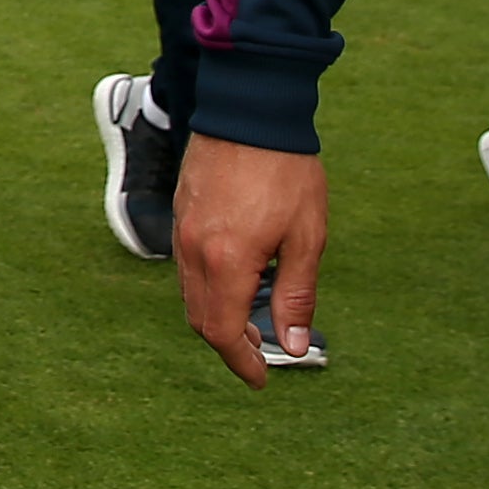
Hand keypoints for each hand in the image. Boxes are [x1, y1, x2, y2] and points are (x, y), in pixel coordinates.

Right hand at [174, 135, 326, 387]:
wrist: (249, 109)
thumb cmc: (286, 171)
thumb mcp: (307, 236)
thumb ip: (296, 295)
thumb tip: (293, 345)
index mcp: (227, 262)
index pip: (224, 333)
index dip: (242, 363)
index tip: (261, 379)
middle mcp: (195, 252)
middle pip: (201, 320)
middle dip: (229, 344)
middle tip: (262, 353)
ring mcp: (182, 232)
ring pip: (191, 295)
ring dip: (218, 316)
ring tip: (253, 318)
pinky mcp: (181, 214)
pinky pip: (186, 267)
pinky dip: (208, 288)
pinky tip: (237, 278)